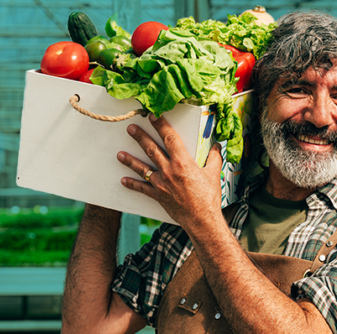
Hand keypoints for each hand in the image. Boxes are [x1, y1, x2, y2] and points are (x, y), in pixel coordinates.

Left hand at [117, 113, 223, 227]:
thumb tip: (217, 146)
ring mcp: (161, 183)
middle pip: (152, 149)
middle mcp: (169, 170)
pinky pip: (142, 188)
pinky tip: (123, 180)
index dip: (161, 125)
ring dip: (130, 160)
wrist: (202, 220)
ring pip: (142, 168)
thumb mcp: (214, 174)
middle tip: (131, 128)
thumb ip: (214, 157)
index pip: (169, 138)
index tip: (153, 116)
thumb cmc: (209, 197)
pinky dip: (132, 184)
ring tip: (120, 153)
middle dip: (140, 137)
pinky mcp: (158, 196)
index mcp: (183, 162)